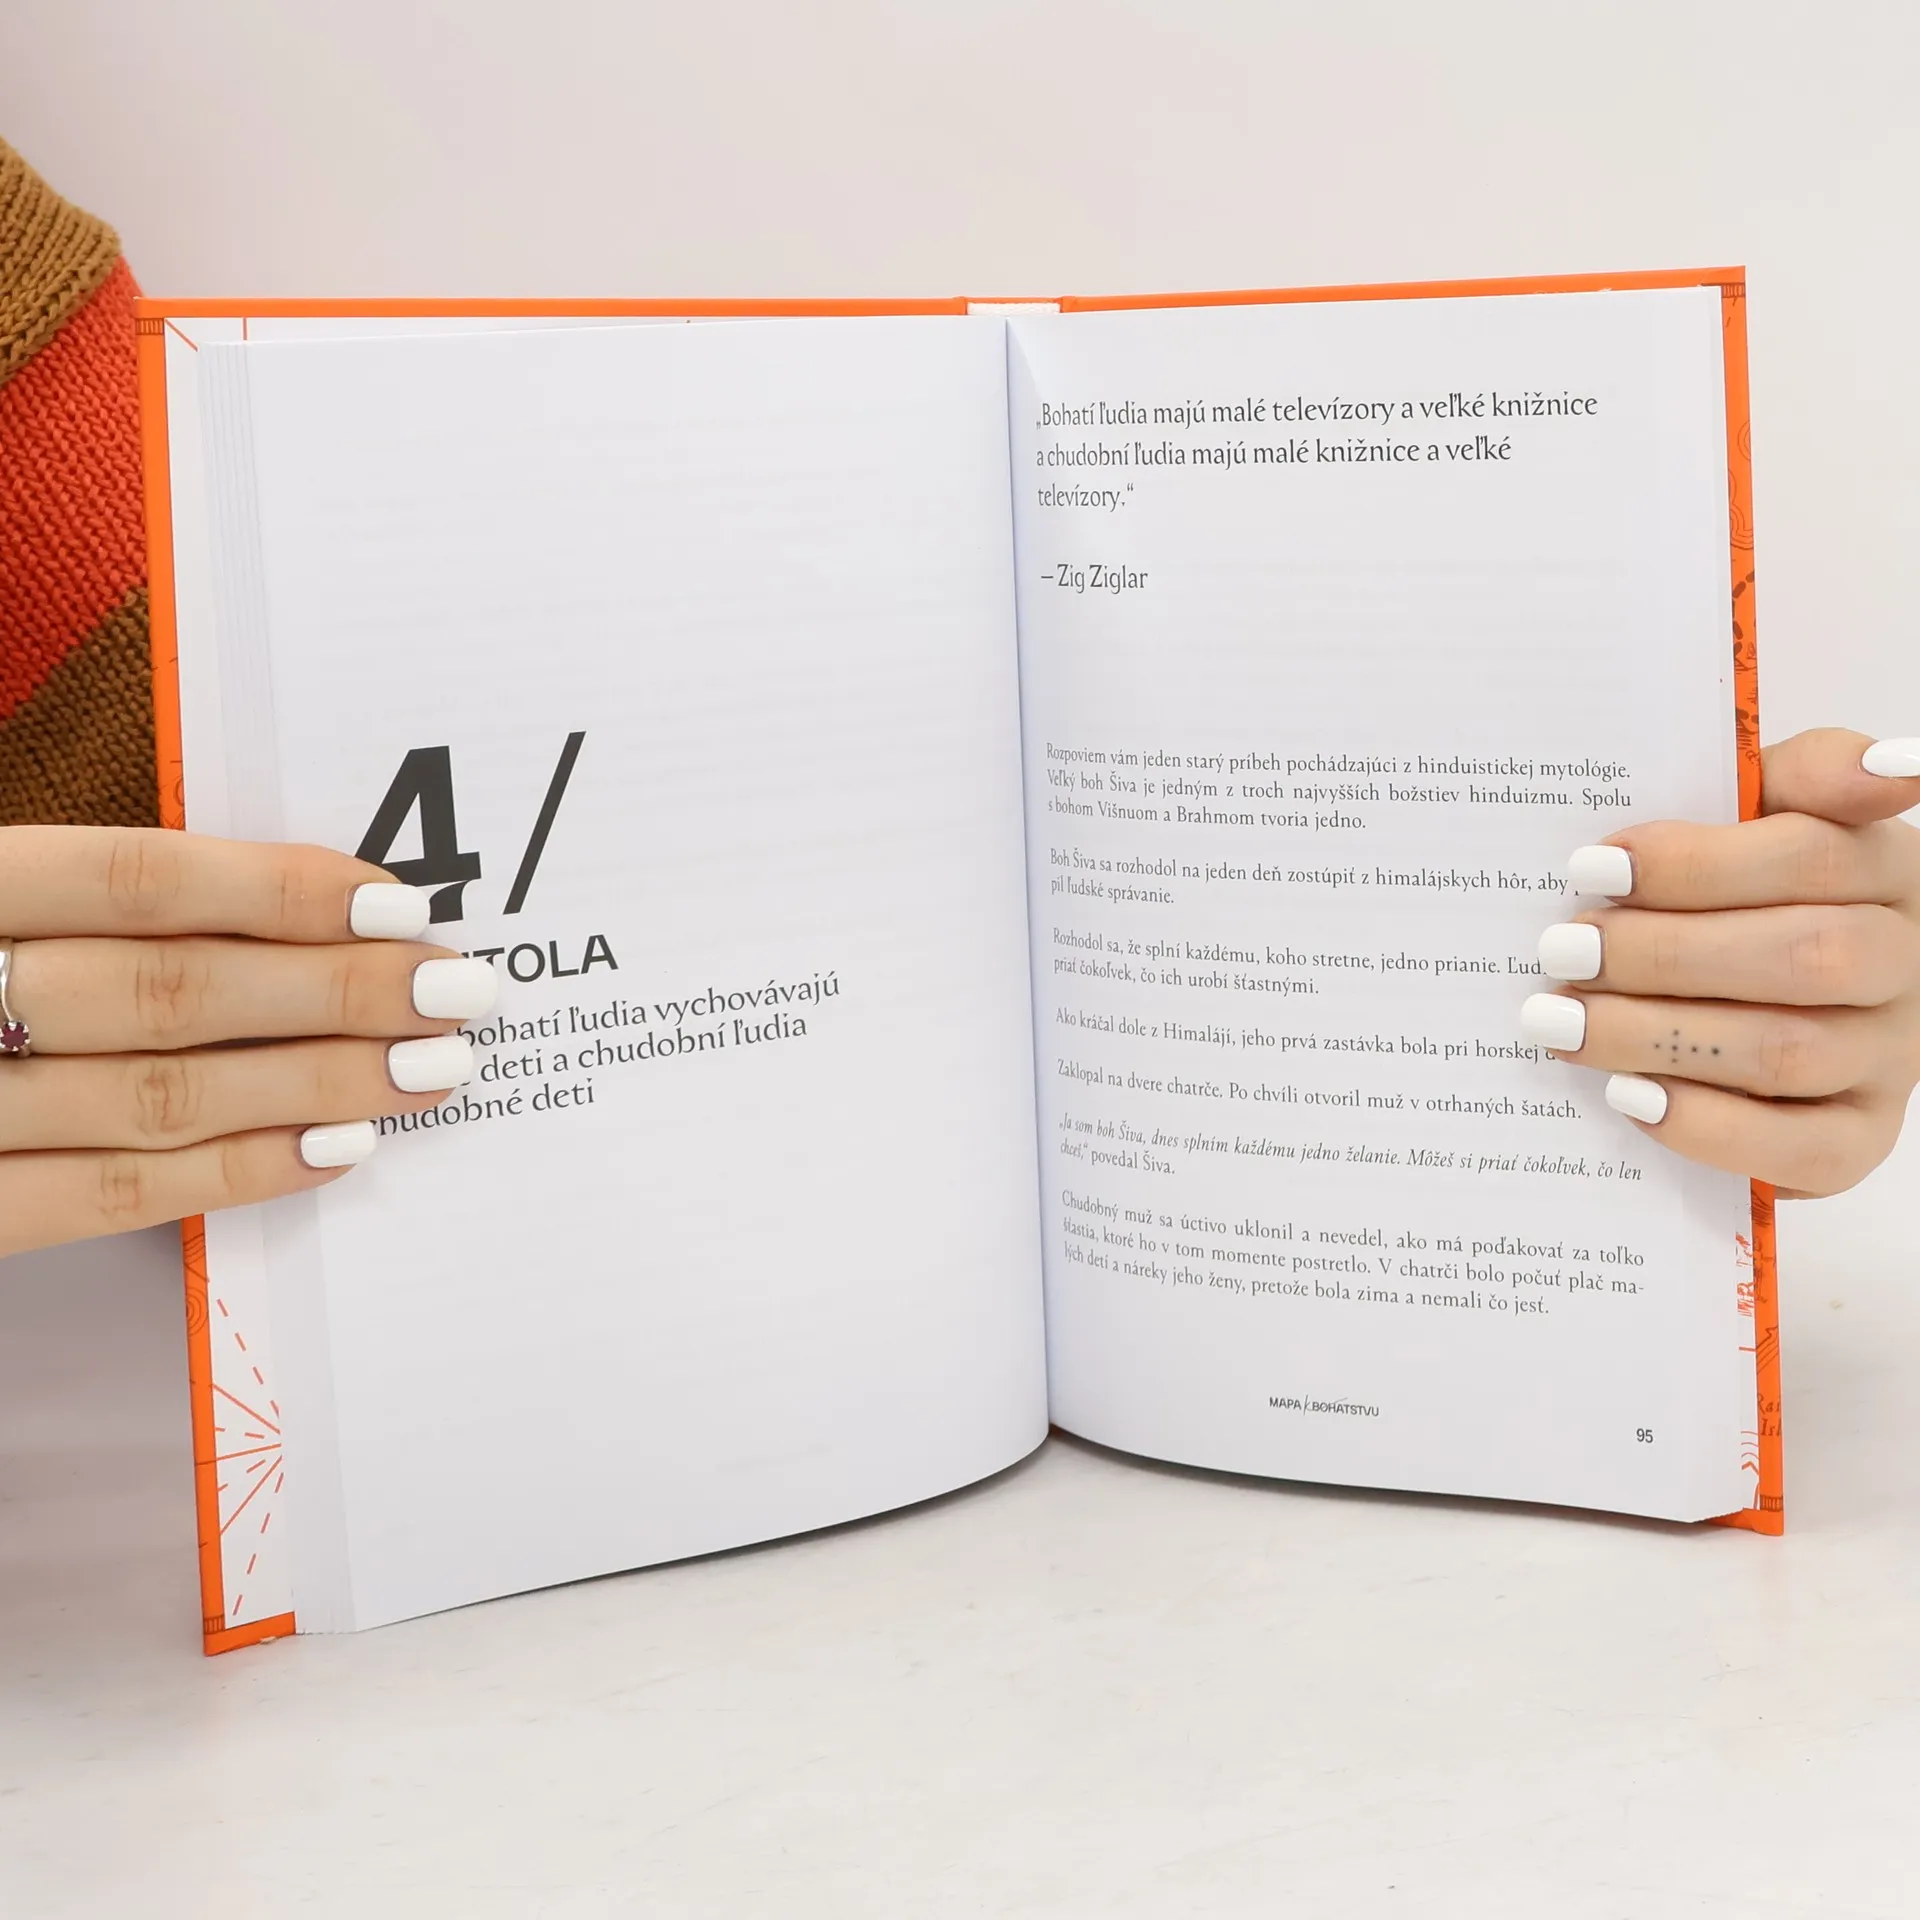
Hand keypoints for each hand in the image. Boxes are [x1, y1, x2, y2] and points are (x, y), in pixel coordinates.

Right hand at [0, 828, 496, 1255]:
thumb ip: (80, 892)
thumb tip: (289, 894)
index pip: (134, 881)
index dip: (277, 893)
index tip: (400, 902)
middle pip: (169, 994)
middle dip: (334, 996)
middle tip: (460, 992)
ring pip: (156, 1100)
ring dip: (315, 1085)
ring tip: (430, 1072)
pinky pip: (103, 1201)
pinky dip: (233, 1176)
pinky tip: (336, 1152)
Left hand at [1521, 729, 1919, 1196]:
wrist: (1773, 998)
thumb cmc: (1747, 891)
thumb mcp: (1770, 814)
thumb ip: (1801, 777)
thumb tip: (1893, 763)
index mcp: (1886, 868)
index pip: (1811, 855)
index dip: (1695, 863)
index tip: (1592, 866)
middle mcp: (1905, 964)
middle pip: (1804, 958)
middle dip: (1663, 954)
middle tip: (1558, 949)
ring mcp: (1890, 1058)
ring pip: (1787, 1052)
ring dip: (1657, 1037)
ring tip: (1556, 1020)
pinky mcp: (1859, 1138)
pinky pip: (1801, 1149)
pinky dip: (1706, 1126)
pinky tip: (1626, 1096)